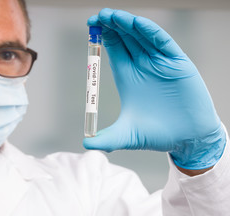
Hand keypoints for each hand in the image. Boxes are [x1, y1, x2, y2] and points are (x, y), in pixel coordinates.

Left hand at [83, 9, 225, 169]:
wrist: (187, 139)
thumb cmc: (156, 135)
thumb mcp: (126, 136)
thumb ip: (106, 139)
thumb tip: (85, 144)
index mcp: (128, 77)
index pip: (114, 49)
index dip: (103, 36)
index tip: (90, 25)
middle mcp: (143, 66)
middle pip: (126, 38)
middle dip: (112, 25)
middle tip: (98, 15)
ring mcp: (160, 63)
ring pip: (142, 36)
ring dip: (127, 24)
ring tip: (111, 15)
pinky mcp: (178, 63)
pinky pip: (163, 43)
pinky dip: (150, 32)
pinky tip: (137, 24)